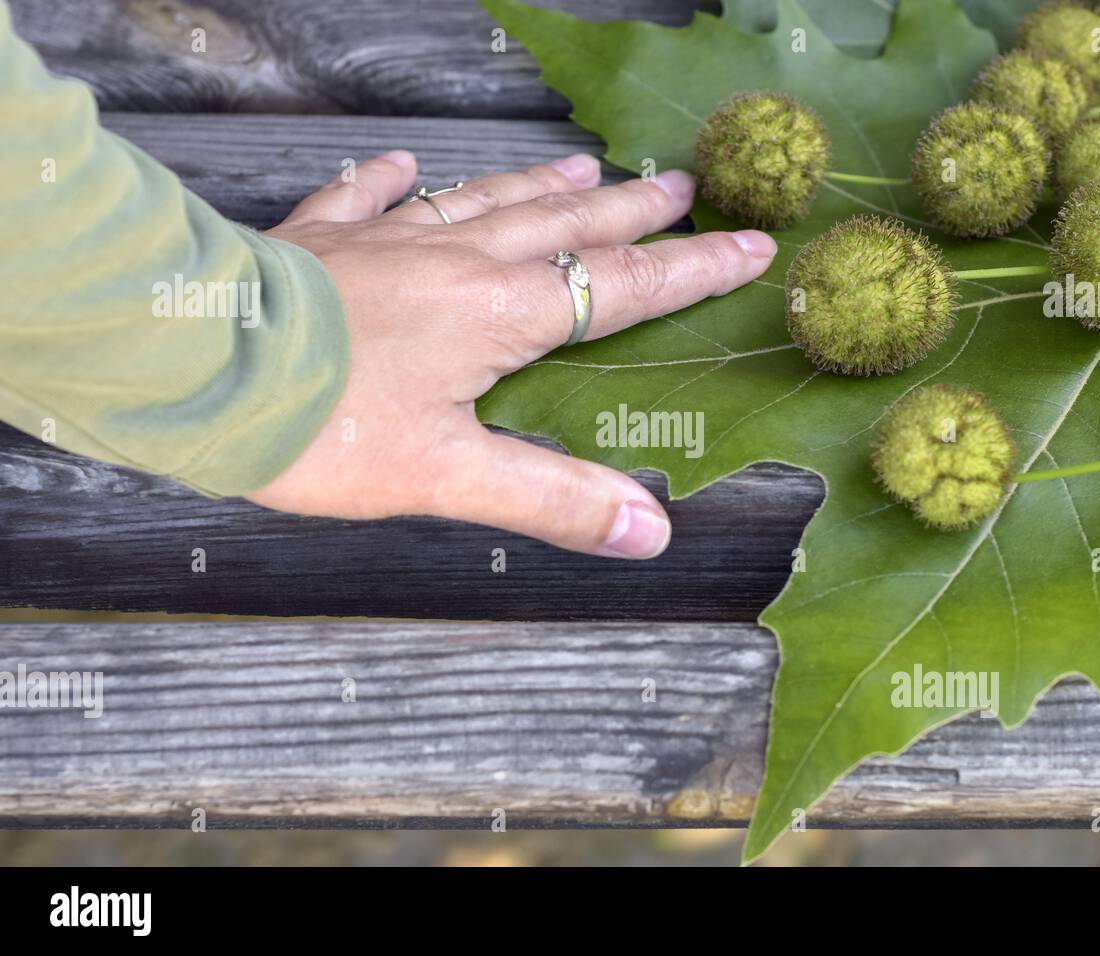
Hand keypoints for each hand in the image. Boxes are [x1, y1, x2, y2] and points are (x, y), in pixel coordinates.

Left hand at [251, 150, 776, 557]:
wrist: (198, 368)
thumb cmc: (323, 425)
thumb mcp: (445, 476)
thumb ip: (550, 499)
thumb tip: (649, 531)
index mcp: (496, 314)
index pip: (619, 288)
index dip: (690, 270)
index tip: (749, 244)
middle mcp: (452, 262)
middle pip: (562, 227)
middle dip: (631, 210)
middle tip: (682, 184)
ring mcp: (384, 242)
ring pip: (482, 201)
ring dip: (540, 186)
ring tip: (586, 168)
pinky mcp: (321, 242)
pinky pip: (365, 199)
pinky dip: (390, 182)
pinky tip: (401, 167)